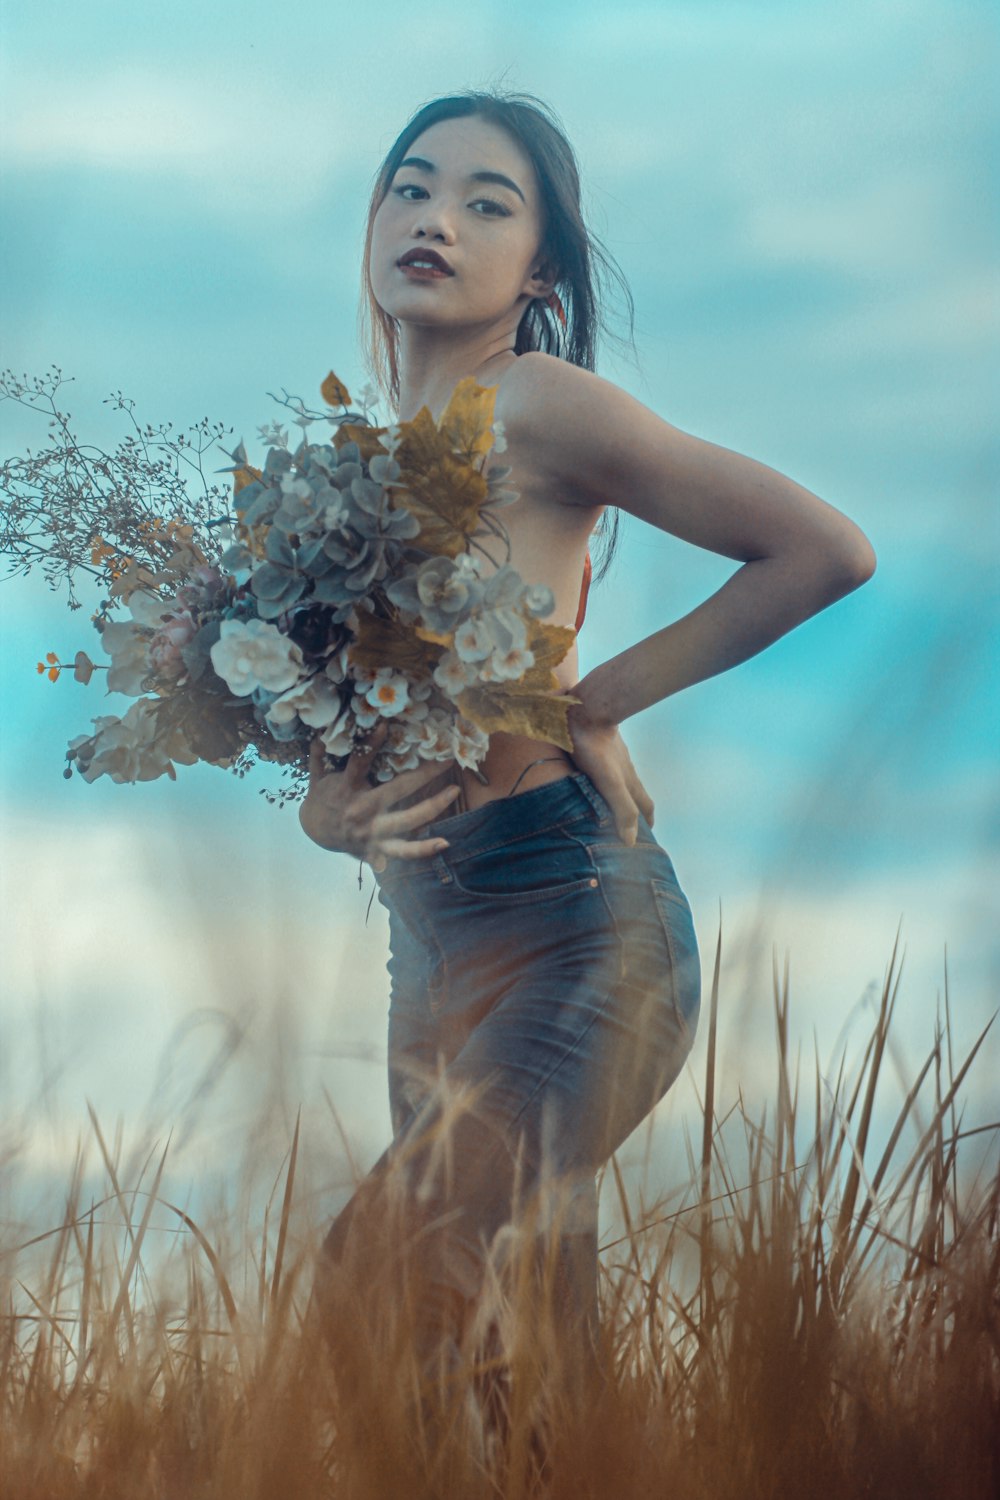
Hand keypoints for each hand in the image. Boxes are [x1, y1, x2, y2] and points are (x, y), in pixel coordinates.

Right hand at [299, 727, 461, 868]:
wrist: (314, 833)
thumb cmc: (321, 798)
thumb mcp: (317, 775)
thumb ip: (320, 755)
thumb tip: (321, 733)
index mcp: (346, 789)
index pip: (359, 763)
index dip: (371, 744)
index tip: (385, 726)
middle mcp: (361, 810)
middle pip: (397, 791)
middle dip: (424, 775)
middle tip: (447, 761)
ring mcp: (371, 832)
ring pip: (407, 821)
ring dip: (433, 806)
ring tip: (454, 791)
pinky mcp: (377, 849)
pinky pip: (404, 851)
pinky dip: (423, 850)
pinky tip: (444, 843)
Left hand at [564, 695, 653, 846]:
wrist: (585, 708)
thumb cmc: (594, 747)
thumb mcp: (610, 782)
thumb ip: (622, 808)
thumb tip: (632, 842)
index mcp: (629, 780)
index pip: (643, 805)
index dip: (646, 821)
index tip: (647, 834)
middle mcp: (624, 767)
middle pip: (633, 791)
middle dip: (634, 808)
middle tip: (630, 822)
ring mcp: (612, 754)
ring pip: (619, 777)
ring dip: (618, 791)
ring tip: (610, 801)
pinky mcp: (596, 743)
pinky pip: (603, 763)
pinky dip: (603, 775)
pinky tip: (592, 774)